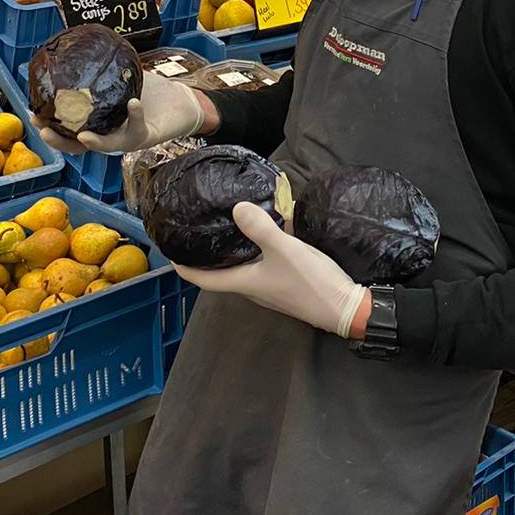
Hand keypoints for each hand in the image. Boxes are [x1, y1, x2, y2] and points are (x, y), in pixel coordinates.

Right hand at [33, 72, 209, 156]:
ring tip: (82, 135)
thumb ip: (103, 69)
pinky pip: (137, 128)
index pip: (68, 130)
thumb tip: (81, 45)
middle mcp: (108, 136)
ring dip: (92, 143)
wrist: (179, 102)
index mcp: (97, 123)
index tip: (33, 113)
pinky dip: (135, 116)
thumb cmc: (148, 91)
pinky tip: (133, 104)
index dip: (49, 125)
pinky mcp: (145, 138)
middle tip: (44, 129)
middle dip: (59, 142)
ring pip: (105, 147)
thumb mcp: (121, 78)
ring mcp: (126, 139)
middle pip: (77, 147)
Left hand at [175, 202, 367, 337]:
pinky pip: (266, 259)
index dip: (184, 268)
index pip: (204, 279)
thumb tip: (236, 207)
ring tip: (231, 219)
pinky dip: (262, 243)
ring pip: (245, 263)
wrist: (345, 306)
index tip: (169, 253)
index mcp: (245, 282)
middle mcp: (253, 286)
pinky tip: (273, 221)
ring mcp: (271, 284)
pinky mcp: (287, 279)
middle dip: (209, 252)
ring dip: (236, 246)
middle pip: (222, 270)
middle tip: (200, 227)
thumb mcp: (285, 250)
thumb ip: (261, 229)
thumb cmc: (310, 282)